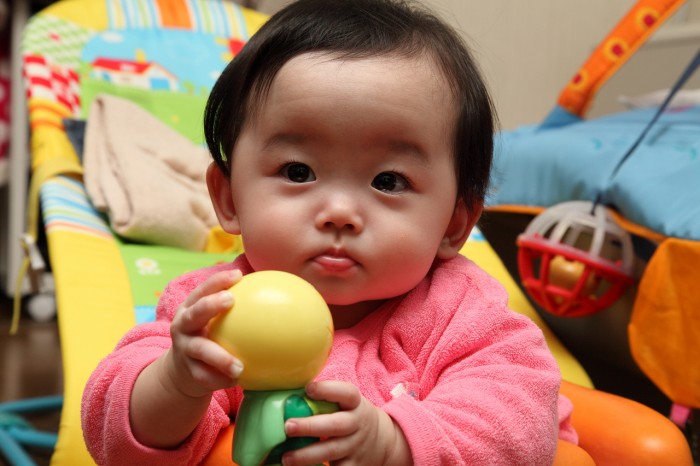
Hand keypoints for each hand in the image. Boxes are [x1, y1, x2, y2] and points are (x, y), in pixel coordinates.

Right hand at [164, 269, 244, 398]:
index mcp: (191, 309)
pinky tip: (238, 380)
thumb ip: (236, 309)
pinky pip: (205, 377)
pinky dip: (221, 379)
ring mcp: (183, 349)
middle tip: (230, 300)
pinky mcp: (188, 372)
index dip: (217, 281)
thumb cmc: (210, 338)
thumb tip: (275, 293)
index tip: (238, 276)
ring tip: (239, 366)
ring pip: (200, 350)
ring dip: (220, 357)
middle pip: (194, 313)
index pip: (203, 290)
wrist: (182, 372)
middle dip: (210, 304)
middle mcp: (183, 326)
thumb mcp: (215, 321)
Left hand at [281, 381, 411, 465]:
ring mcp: (356, 446)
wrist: (383, 441)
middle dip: (310, 426)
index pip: (346, 393)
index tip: (308, 389)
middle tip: (288, 426)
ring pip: (332, 451)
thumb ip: (327, 398)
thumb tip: (291, 394)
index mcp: (355, 403)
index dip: (327, 389)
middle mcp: (357, 424)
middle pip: (336, 425)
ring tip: (286, 458)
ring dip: (307, 455)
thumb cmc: (352, 416)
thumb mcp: (347, 403)